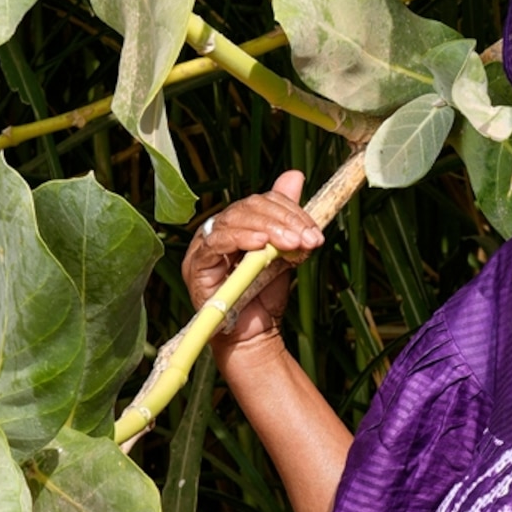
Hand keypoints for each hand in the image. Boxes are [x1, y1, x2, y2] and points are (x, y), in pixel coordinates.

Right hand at [181, 170, 322, 362]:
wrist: (255, 336)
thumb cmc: (266, 296)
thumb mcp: (285, 251)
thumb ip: (288, 218)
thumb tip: (295, 175)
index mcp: (236, 225)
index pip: (261, 202)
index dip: (290, 211)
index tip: (314, 231)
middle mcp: (217, 232)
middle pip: (247, 208)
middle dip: (283, 220)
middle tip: (308, 238)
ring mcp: (204, 248)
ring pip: (233, 220)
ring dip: (268, 229)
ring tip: (291, 243)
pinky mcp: (197, 266)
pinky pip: (216, 243)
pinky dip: (240, 239)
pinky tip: (261, 245)